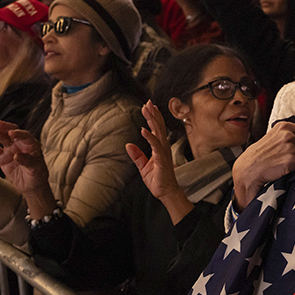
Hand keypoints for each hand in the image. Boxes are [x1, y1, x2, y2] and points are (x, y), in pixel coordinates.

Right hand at [0, 120, 53, 217]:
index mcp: (32, 145)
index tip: (12, 133)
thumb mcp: (36, 168)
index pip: (25, 136)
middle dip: (6, 127)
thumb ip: (27, 161)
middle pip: (13, 133)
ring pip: (3, 139)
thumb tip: (16, 155)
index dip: (19, 133)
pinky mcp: (3, 157)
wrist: (31, 186)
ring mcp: (11, 150)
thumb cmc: (38, 175)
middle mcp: (21, 145)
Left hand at [126, 101, 192, 223]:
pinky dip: (150, 137)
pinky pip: (156, 146)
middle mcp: (163, 147)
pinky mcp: (162, 159)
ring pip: (159, 132)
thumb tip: (128, 145)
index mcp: (159, 148)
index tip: (148, 106)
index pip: (156, 129)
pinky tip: (144, 130)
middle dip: (153, 114)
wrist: (166, 192)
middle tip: (148, 102)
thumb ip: (137, 155)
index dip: (153, 117)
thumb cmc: (158, 180)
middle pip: (159, 127)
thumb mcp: (143, 167)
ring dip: (153, 120)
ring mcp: (164, 152)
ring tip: (147, 110)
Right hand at [231, 122, 294, 210]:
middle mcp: (288, 134)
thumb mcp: (272, 138)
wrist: (247, 172)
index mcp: (283, 126)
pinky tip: (283, 170)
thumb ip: (287, 136)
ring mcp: (290, 146)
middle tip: (286, 157)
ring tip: (282, 164)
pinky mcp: (292, 160)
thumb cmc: (258, 157)